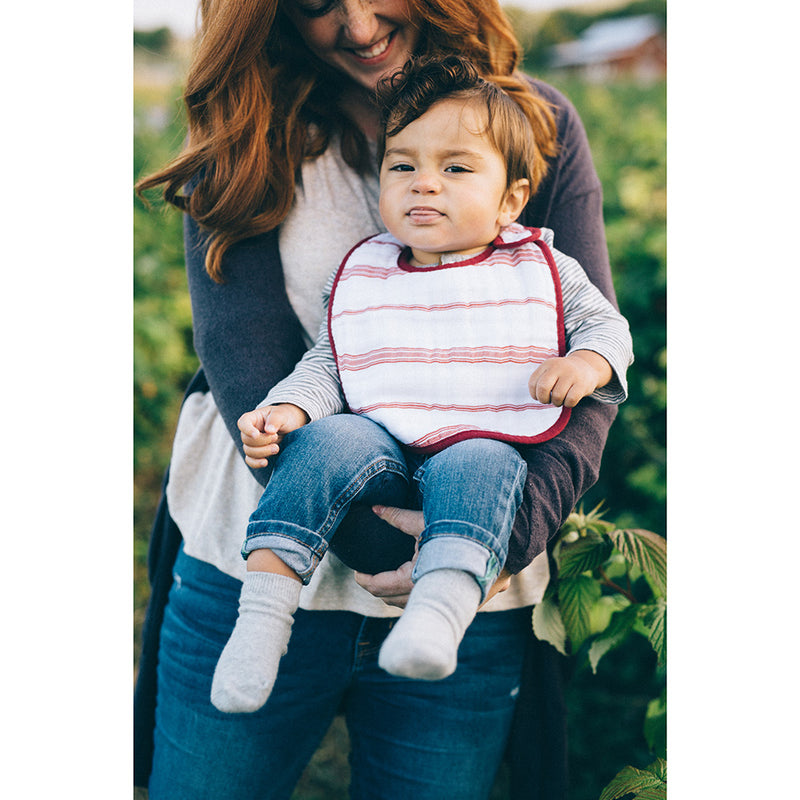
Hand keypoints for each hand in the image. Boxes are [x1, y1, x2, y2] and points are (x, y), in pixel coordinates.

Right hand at [237, 403, 308, 467]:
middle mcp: (250, 431)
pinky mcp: (257, 454)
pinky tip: (265, 462)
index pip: (243, 423)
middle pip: (246, 440)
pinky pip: (251, 461)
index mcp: (253, 418)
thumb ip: (275, 420)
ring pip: (249, 452)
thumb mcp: (282, 414)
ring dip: (263, 452)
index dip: (247, 430)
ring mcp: (252, 443)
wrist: (292, 426)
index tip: (256, 435)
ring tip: (276, 448)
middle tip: (276, 437)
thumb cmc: (285, 417)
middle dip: (262, 441)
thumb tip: (269, 430)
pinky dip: (256, 463)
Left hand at [353, 506, 512, 607]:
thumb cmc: (464, 527)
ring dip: (399, 597)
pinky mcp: (469, 600)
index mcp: (420, 579)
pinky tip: (417, 586)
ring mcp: (453, 602)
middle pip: (397, 602)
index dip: (367, 581)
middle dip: (380, 591)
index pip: (384, 587)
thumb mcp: (428, 519)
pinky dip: (421, 597)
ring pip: (416, 606)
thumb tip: (374, 509)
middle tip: (367, 577)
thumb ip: (399, 516)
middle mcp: (435, 596)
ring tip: (387, 582)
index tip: (357, 573)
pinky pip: (436, 603)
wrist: (507, 539)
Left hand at [528, 350, 611, 407]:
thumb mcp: (550, 372)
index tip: (540, 396)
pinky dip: (568, 404)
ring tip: (560, 399)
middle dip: (543, 399)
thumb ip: (540, 381)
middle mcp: (558, 367)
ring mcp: (571, 374)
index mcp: (547, 364)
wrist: (586, 367)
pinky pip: (570, 400)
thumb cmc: (563, 375)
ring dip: (557, 403)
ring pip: (557, 396)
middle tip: (548, 400)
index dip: (534, 394)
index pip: (533, 383)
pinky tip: (569, 400)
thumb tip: (537, 397)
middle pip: (543, 388)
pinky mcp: (582, 384)